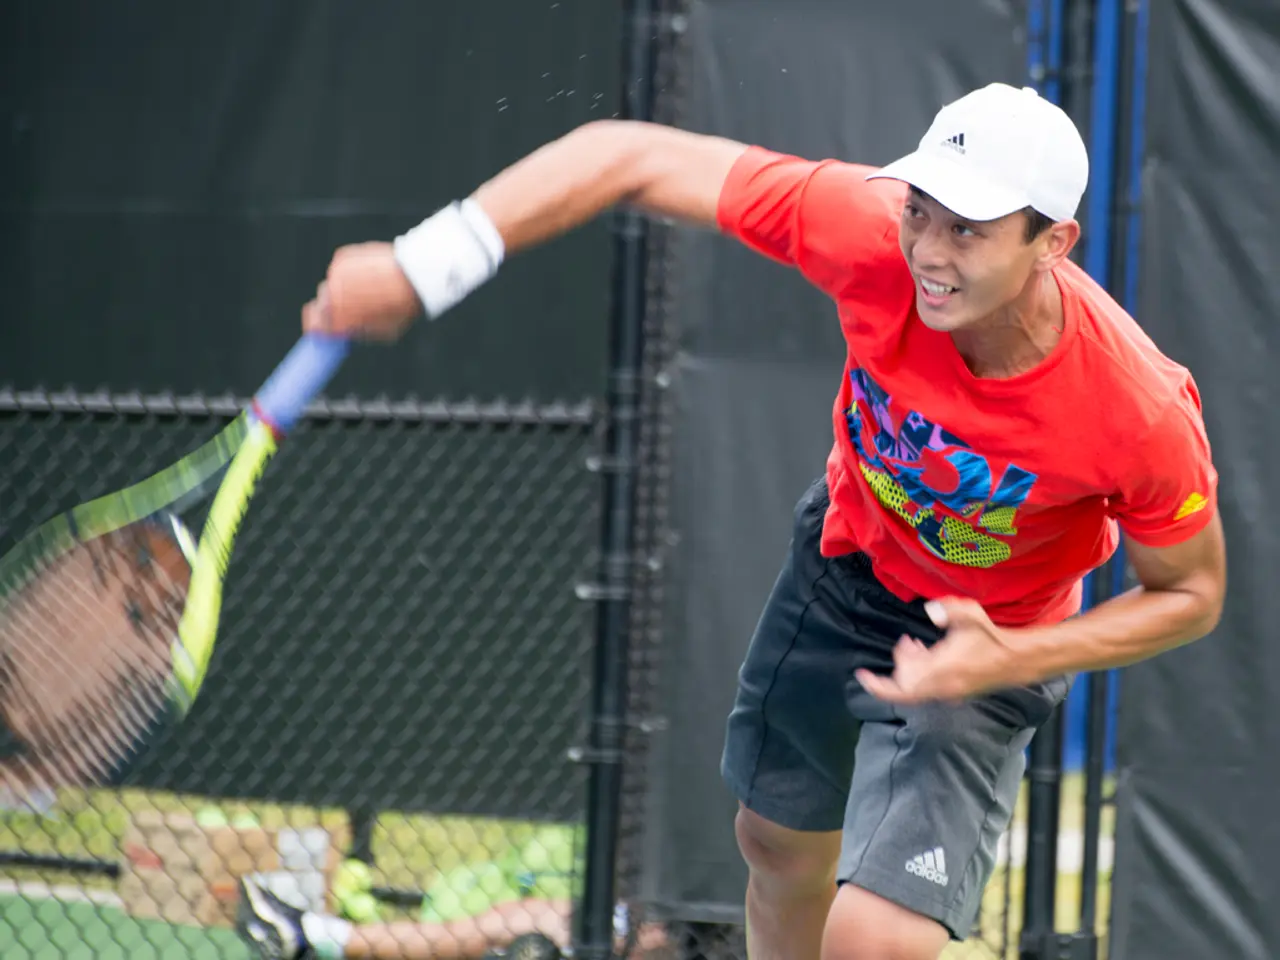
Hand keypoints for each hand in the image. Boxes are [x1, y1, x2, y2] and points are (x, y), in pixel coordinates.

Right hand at [302, 242, 421, 340]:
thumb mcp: (382, 331)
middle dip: (333, 307)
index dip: (317, 327)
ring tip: (368, 289)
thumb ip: (357, 332)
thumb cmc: (401, 308)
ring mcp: (334, 274)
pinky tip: (369, 275)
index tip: (321, 328)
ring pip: (332, 284)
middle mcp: (330, 294)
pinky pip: (340, 269)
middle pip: (322, 304)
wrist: (413, 275)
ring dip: (343, 289)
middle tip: (350, 309)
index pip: (312, 324)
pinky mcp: (341, 257)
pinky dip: (349, 273)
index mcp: (338, 317)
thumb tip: (343, 332)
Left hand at [854, 598, 1020, 704]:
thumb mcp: (971, 615)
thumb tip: (930, 611)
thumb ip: (949, 609)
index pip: (902, 686)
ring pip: (915, 686)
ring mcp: (948, 692)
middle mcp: (942, 686)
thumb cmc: (992, 637)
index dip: (878, 685)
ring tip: (915, 646)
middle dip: (900, 663)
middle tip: (907, 644)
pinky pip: (927, 688)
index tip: (862, 674)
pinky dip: (920, 673)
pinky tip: (926, 654)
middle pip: (904, 684)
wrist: (1016, 660)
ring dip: (910, 667)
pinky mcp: (954, 693)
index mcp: (942, 669)